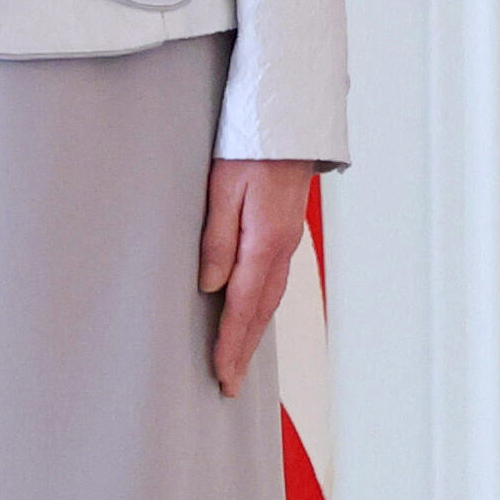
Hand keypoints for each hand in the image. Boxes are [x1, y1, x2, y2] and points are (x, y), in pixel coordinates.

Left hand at [202, 156, 318, 399]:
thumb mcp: (222, 188)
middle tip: (229, 383)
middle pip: (261, 310)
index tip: (221, 375)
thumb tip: (210, 287)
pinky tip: (253, 311)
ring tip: (239, 358)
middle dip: (244, 349)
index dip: (231, 344)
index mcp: (265, 241)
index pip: (243, 306)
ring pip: (270, 297)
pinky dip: (262, 305)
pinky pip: (275, 279)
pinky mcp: (286, 230)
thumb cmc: (251, 145)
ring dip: (254, 331)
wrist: (289, 116)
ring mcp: (288, 239)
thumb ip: (216, 239)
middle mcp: (282, 247)